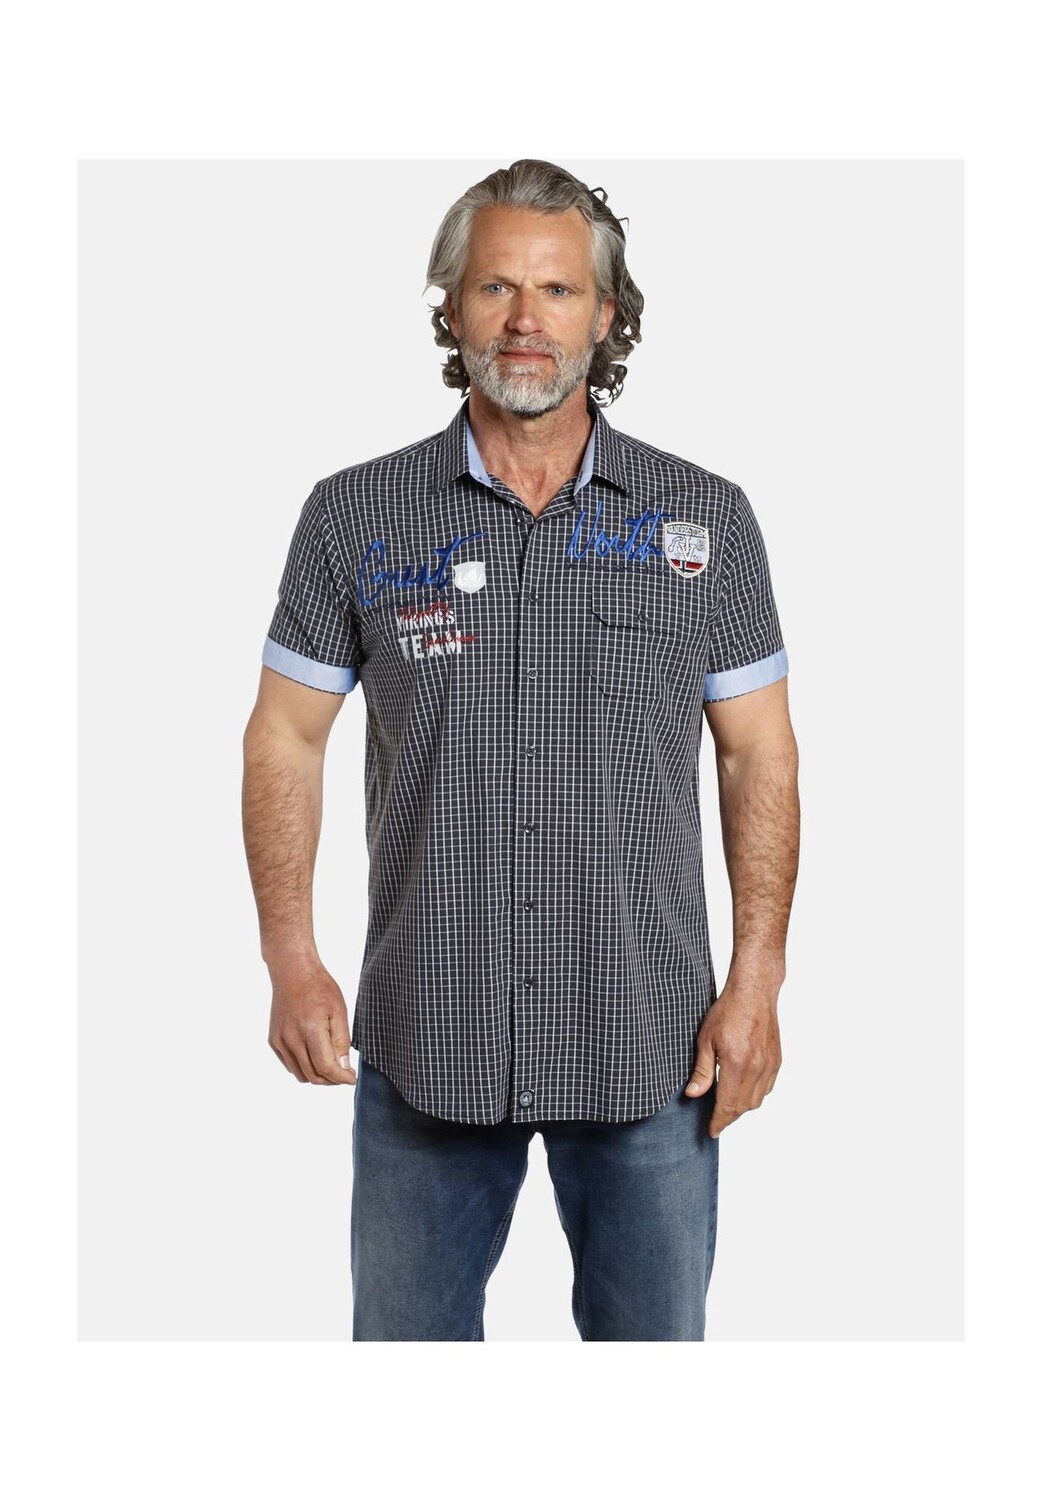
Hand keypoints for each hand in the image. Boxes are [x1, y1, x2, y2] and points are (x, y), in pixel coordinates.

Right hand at [268, 960, 356, 1085]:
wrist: (293, 973)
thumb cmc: (319, 987)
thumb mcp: (339, 1011)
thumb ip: (341, 1041)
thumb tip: (343, 1067)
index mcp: (310, 1030)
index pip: (326, 1067)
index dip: (341, 1078)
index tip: (352, 1079)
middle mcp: (291, 1038)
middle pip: (313, 1075)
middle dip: (331, 1080)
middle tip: (344, 1074)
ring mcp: (280, 1041)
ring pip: (300, 1074)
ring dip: (317, 1076)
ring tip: (331, 1066)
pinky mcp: (273, 1040)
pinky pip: (290, 1065)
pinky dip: (304, 1067)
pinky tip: (315, 1056)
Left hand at [684, 978, 781, 1137]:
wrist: (754, 993)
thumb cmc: (728, 1011)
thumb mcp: (705, 1039)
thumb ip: (701, 1070)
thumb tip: (693, 1094)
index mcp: (736, 1064)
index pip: (727, 1105)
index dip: (718, 1121)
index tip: (711, 1131)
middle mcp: (756, 1068)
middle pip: (743, 1107)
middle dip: (728, 1118)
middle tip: (715, 1121)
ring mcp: (769, 1065)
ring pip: (757, 1100)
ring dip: (742, 1108)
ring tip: (727, 1107)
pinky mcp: (776, 1061)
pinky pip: (767, 1088)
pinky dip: (755, 1095)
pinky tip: (743, 1090)